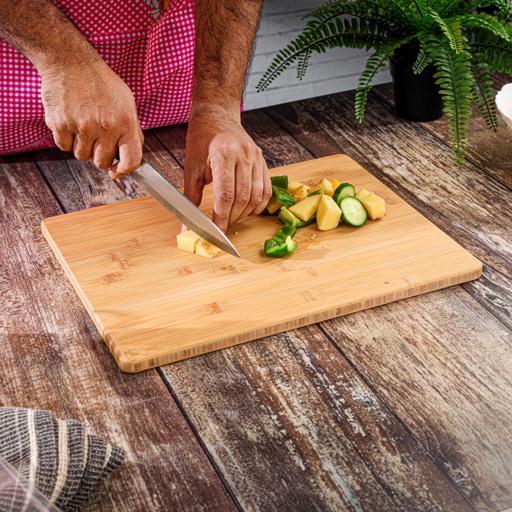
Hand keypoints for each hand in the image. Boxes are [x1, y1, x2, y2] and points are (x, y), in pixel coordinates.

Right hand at [40, 60, 143, 177]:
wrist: (71, 61)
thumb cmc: (101, 83)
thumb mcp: (127, 103)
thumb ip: (132, 131)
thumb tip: (131, 156)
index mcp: (126, 122)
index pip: (131, 160)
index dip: (124, 171)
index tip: (116, 172)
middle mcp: (106, 126)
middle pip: (102, 162)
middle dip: (99, 155)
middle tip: (96, 137)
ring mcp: (83, 126)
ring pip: (82, 156)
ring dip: (82, 146)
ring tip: (83, 124)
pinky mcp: (61, 124)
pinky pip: (64, 147)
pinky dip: (66, 138)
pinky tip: (70, 120)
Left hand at [184, 110, 271, 230]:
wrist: (217, 116)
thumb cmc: (201, 139)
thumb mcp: (191, 167)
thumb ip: (190, 197)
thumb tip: (186, 225)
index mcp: (223, 154)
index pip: (226, 194)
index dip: (221, 217)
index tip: (216, 230)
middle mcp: (244, 154)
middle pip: (242, 198)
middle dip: (232, 217)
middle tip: (222, 227)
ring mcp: (256, 157)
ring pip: (256, 195)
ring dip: (245, 213)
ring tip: (232, 219)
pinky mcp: (262, 160)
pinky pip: (266, 189)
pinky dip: (258, 205)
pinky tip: (247, 211)